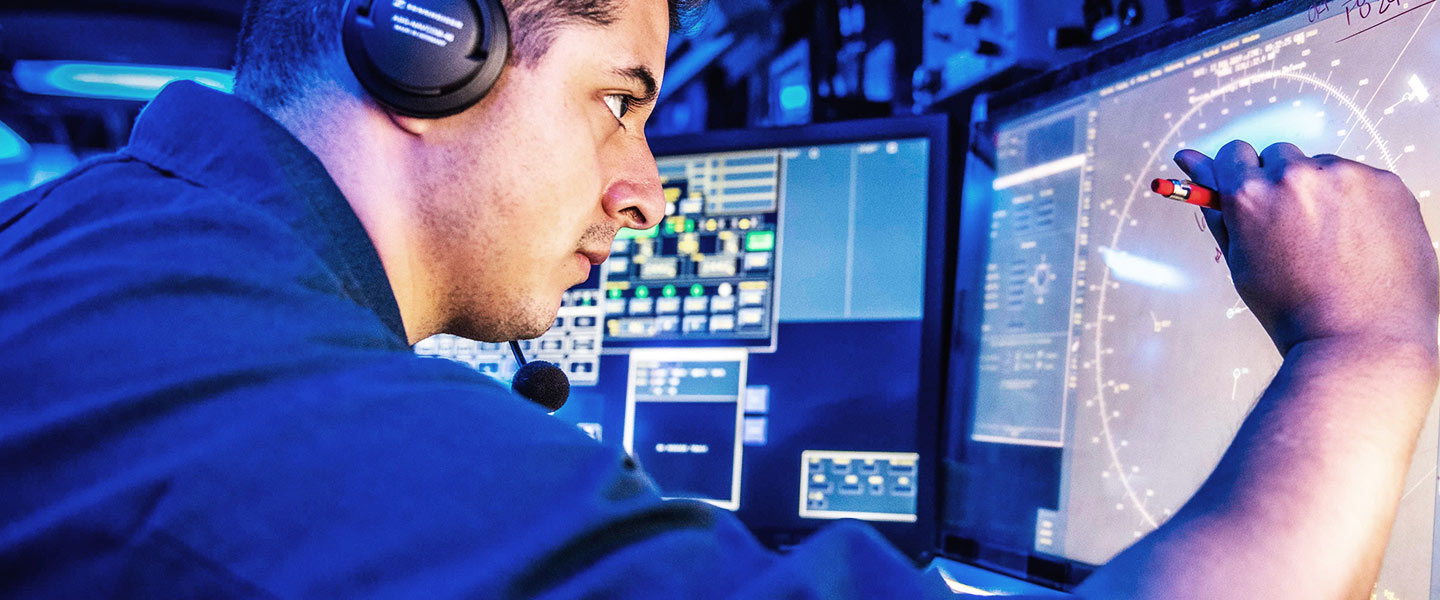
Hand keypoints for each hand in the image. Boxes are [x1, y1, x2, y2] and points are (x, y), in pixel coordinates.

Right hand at [1175, 141, 1438, 357]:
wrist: (1362, 339)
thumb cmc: (1297, 310)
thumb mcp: (1241, 261)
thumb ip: (1217, 207)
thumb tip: (1191, 162)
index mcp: (1250, 195)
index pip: (1234, 153)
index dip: (1242, 178)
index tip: (1255, 197)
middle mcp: (1295, 176)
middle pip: (1279, 156)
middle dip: (1283, 184)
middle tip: (1296, 230)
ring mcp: (1345, 176)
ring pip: (1323, 167)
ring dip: (1324, 192)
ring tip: (1334, 243)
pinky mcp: (1386, 183)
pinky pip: (1363, 180)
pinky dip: (1361, 202)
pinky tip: (1361, 241)